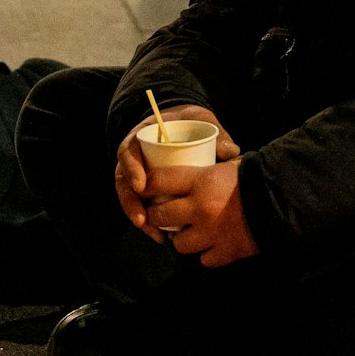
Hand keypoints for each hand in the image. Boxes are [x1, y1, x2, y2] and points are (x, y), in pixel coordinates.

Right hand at [114, 104, 239, 240]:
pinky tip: (161, 236)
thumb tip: (230, 151)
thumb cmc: (189, 121)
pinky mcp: (148, 190)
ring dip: (139, 217)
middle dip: (131, 203)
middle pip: (124, 182)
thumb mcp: (199, 118)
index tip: (142, 186)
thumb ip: (214, 130)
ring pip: (131, 198)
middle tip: (143, 220)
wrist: (185, 124)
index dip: (131, 169)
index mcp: (141, 138)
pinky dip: (150, 223)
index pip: (128, 152)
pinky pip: (143, 206)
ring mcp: (138, 175)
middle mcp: (135, 158)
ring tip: (155, 234)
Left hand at [145, 161, 258, 267]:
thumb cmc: (258, 177)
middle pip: (160, 216)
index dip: (147, 184)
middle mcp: (200, 208)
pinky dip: (207, 253)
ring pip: (179, 244)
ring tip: (193, 231)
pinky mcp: (226, 252)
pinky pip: (204, 259)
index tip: (144, 187)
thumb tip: (188, 168)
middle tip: (165, 213)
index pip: (158, 181)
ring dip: (183, 238)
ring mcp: (212, 233)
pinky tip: (214, 243)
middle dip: (159, 215)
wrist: (286, 200)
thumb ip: (206, 171)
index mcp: (201, 181)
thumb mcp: (229, 165)